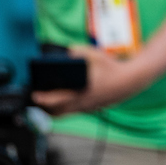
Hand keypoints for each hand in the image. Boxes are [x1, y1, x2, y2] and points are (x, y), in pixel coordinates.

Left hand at [30, 46, 149, 115]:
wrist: (131, 80)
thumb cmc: (113, 68)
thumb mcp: (95, 55)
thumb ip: (78, 52)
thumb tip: (67, 50)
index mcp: (80, 92)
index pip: (54, 100)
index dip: (42, 98)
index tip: (34, 95)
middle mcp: (82, 103)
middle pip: (57, 113)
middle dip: (45, 108)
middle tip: (38, 101)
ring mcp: (88, 107)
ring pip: (66, 114)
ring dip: (55, 110)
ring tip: (49, 103)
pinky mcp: (94, 108)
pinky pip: (75, 111)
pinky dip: (67, 108)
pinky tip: (68, 99)